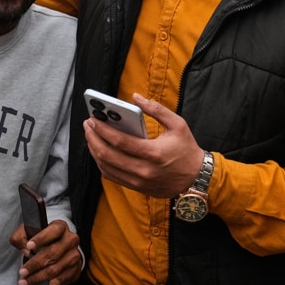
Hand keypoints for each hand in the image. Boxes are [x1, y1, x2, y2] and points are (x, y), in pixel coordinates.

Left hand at [12, 219, 82, 284]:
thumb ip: (21, 236)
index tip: (29, 246)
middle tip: (22, 271)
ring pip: (55, 268)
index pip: (52, 231)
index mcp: (60, 227)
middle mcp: (70, 240)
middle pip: (52, 253)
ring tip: (24, 281)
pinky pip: (62, 279)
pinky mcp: (73, 269)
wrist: (61, 247)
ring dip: (38, 277)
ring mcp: (73, 255)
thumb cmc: (42, 238)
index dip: (40, 239)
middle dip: (35, 264)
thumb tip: (25, 249)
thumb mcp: (29, 231)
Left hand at [83, 93, 202, 197]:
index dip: (103, 130)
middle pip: (108, 156)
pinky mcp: (137, 188)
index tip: (92, 119)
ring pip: (107, 168)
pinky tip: (100, 151)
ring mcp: (139, 182)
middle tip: (87, 125)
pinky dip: (102, 164)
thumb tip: (135, 97)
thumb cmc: (187, 149)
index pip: (120, 142)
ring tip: (91, 137)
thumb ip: (156, 109)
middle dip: (93, 139)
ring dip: (95, 151)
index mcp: (154, 153)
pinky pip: (113, 177)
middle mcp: (144, 170)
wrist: (197, 179)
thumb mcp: (178, 124)